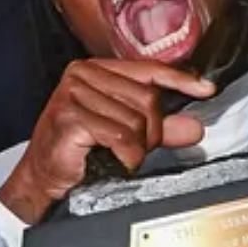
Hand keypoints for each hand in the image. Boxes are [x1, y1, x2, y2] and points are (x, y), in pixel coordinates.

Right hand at [0, 60, 213, 225]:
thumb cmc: (77, 152)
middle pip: (147, 97)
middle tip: (136, 148)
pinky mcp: (70, 118)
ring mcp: (73, 94)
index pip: (148, 68)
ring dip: (137, 148)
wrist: (42, 178)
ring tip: (119, 156)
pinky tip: (116, 161)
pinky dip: (127, 156)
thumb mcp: (125, 135)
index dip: (180, 79)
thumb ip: (159, 128)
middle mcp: (82, 75)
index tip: (206, 89)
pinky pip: (121, 137)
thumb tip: (194, 126)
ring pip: (136, 120)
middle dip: (151, 130)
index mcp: (95, 70)